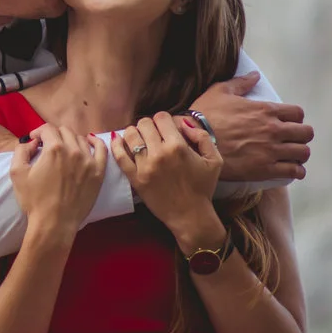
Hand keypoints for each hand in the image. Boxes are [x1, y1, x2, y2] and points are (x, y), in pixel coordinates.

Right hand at [7, 123, 106, 235]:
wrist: (54, 223)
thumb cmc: (34, 200)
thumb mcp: (17, 173)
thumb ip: (21, 150)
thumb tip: (32, 142)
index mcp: (54, 149)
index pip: (47, 129)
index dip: (38, 132)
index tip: (34, 141)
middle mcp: (73, 150)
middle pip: (64, 131)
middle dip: (53, 135)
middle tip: (47, 146)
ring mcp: (89, 161)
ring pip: (81, 139)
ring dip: (70, 140)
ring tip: (64, 149)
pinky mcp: (98, 172)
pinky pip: (101, 150)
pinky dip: (96, 142)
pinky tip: (90, 141)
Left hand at [111, 112, 224, 249]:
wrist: (190, 215)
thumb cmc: (203, 187)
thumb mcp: (214, 160)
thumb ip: (202, 137)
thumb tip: (184, 123)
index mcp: (178, 146)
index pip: (161, 117)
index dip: (164, 120)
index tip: (166, 129)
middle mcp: (160, 153)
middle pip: (144, 123)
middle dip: (149, 126)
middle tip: (153, 135)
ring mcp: (145, 166)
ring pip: (130, 135)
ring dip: (134, 133)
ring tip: (139, 139)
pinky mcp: (135, 178)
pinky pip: (119, 156)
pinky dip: (117, 145)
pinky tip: (119, 141)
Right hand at [194, 72, 313, 182]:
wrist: (194, 141)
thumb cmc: (205, 114)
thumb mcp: (221, 91)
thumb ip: (241, 83)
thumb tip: (255, 76)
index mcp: (266, 110)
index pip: (298, 113)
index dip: (295, 118)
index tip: (287, 123)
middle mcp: (273, 130)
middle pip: (306, 133)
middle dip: (301, 136)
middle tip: (291, 139)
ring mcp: (271, 150)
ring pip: (303, 153)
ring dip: (299, 154)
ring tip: (291, 156)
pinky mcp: (265, 169)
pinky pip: (293, 171)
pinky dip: (296, 171)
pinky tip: (291, 170)